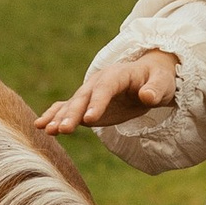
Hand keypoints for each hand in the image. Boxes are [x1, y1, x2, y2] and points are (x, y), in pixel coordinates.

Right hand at [37, 51, 179, 134]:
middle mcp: (99, 82)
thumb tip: (147, 96)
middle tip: (63, 130)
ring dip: (59, 117)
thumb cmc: (159, 80)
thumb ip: (155, 89)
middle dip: (72, 113)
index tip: (89, 119)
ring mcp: (90, 93)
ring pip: (72, 104)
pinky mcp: (87, 104)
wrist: (150, 77)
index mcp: (117, 74)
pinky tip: (42, 126)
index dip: (97, 103)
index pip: (105, 88)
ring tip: (46, 129)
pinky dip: (54, 116)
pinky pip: (67, 108)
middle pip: (83, 97)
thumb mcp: (163, 83)